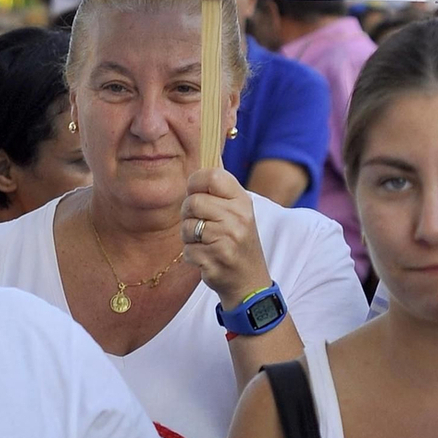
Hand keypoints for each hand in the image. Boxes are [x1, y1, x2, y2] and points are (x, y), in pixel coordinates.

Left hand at [179, 165, 271, 307]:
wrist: (250, 282)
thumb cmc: (237, 242)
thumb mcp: (237, 211)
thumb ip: (220, 189)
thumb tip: (208, 155)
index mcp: (242, 201)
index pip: (212, 176)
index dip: (195, 183)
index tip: (195, 192)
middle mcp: (238, 218)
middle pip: (193, 202)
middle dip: (188, 214)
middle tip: (200, 224)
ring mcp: (228, 240)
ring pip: (187, 227)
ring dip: (190, 238)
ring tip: (206, 243)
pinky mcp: (216, 260)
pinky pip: (187, 251)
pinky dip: (192, 256)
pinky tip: (208, 258)